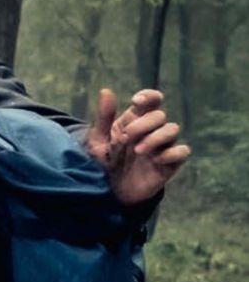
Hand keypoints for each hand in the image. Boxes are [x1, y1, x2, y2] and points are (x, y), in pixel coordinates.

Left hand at [85, 87, 189, 207]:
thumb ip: (103, 117)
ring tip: (137, 151)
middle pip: (159, 115)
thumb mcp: (97, 141)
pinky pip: (182, 151)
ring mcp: (162, 146)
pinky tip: (156, 160)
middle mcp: (152, 130)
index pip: (152, 100)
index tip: (136, 101)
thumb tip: (105, 90)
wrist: (109, 191)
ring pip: (173, 129)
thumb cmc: (104, 163)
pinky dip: (171, 153)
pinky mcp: (170, 163)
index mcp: (135, 120)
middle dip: (143, 124)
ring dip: (155, 138)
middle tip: (125, 138)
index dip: (149, 96)